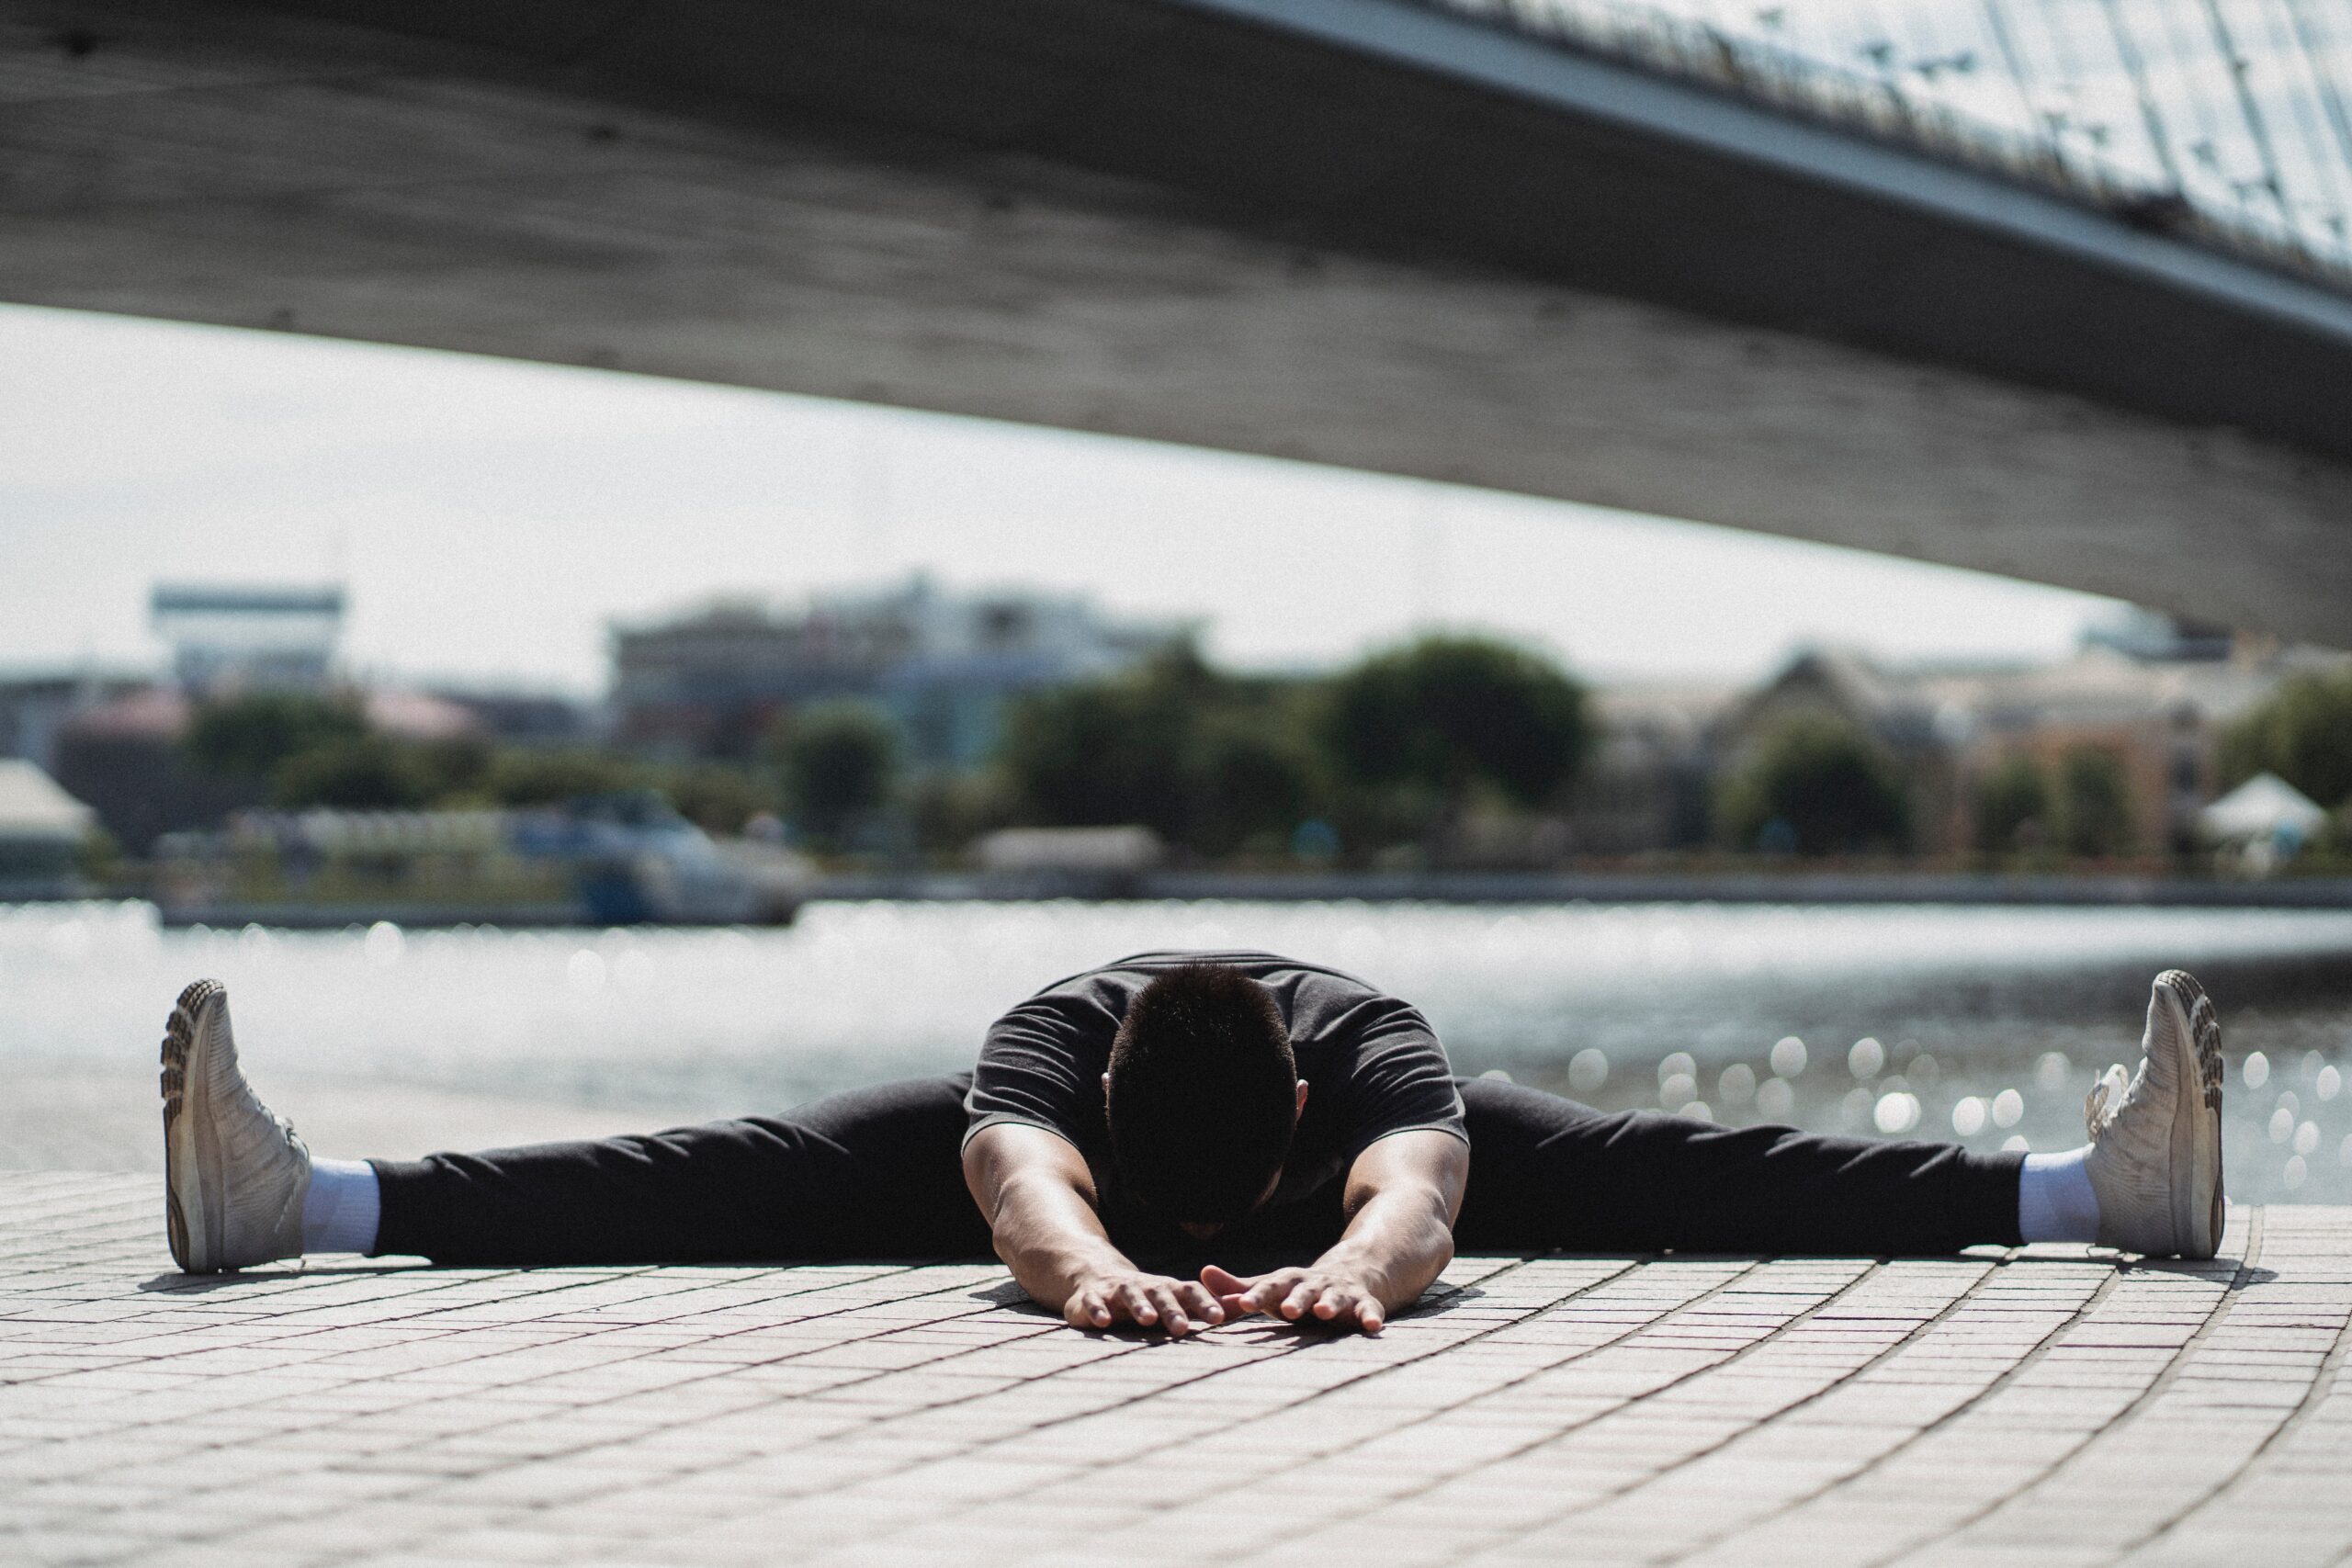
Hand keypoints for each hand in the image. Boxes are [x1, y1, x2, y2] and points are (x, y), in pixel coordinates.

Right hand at [1063, 1269, 1225, 1335]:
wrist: (1097, 1277)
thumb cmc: (1147, 1296)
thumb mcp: (1176, 1300)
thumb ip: (1209, 1304)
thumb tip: (1246, 1304)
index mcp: (1167, 1288)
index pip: (1190, 1292)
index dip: (1204, 1304)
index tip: (1219, 1319)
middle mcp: (1145, 1286)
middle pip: (1161, 1294)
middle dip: (1172, 1311)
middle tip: (1183, 1329)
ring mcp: (1117, 1291)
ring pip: (1130, 1295)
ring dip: (1140, 1306)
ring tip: (1148, 1320)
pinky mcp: (1091, 1299)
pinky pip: (1094, 1303)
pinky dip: (1098, 1311)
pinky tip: (1103, 1322)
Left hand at [1201, 1263, 1387, 1333]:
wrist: (1349, 1274)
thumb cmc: (1297, 1290)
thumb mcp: (1269, 1288)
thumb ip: (1237, 1287)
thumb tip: (1201, 1276)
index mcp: (1288, 1282)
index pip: (1269, 1288)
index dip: (1255, 1296)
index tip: (1240, 1305)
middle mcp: (1313, 1285)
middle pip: (1303, 1291)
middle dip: (1295, 1299)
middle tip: (1286, 1310)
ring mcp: (1339, 1293)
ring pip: (1334, 1297)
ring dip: (1329, 1303)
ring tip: (1324, 1311)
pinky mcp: (1363, 1304)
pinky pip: (1368, 1310)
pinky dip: (1371, 1317)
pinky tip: (1373, 1327)